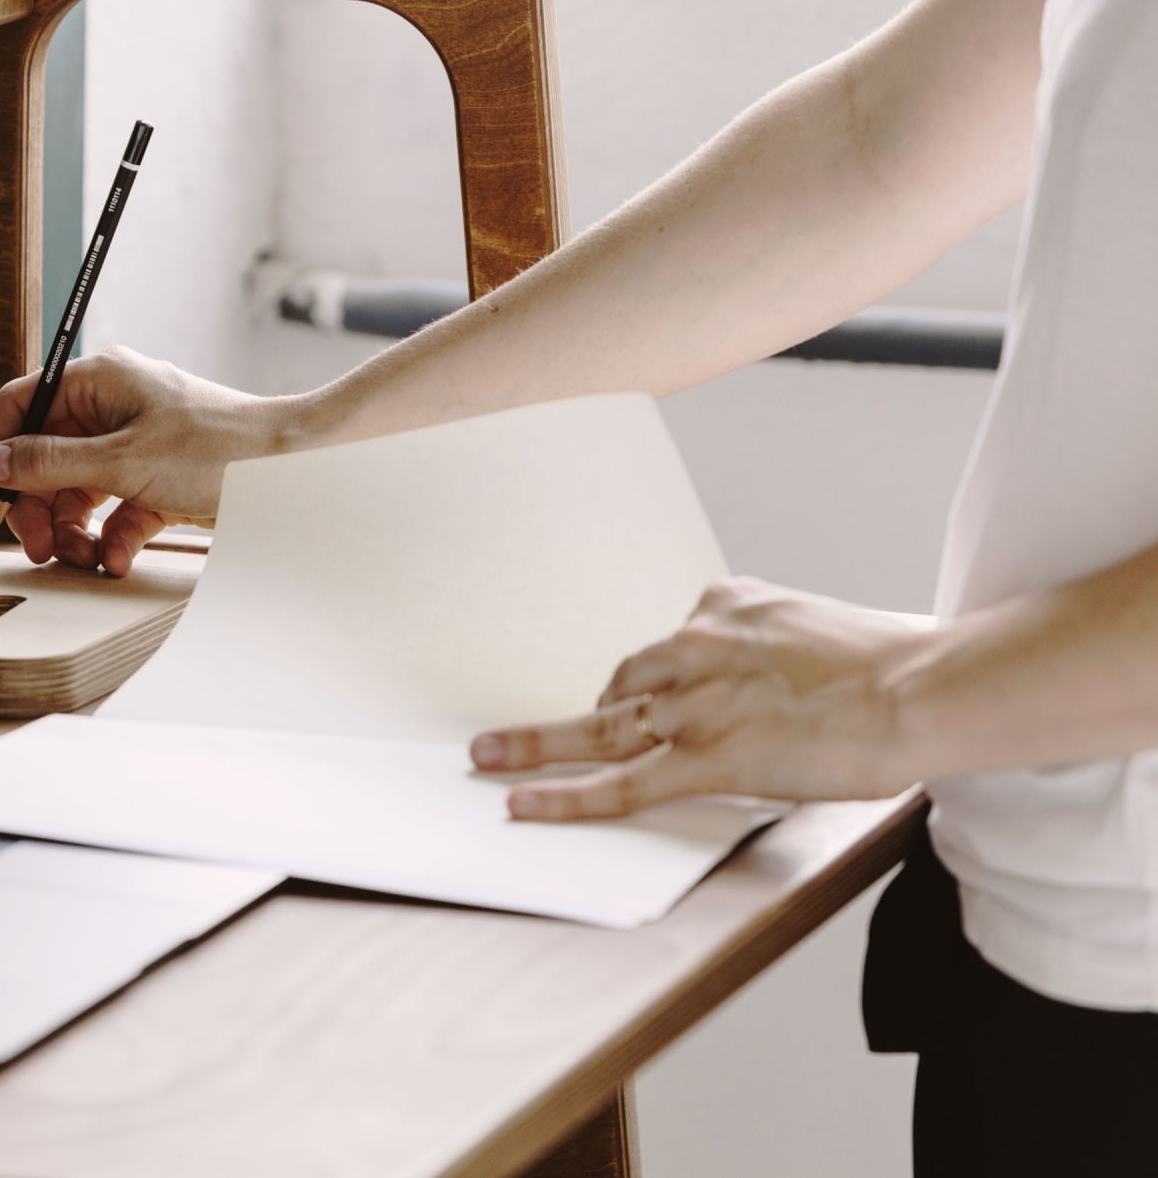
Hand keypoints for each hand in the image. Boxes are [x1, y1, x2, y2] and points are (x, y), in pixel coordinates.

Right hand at [0, 347, 302, 575]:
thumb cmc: (220, 450)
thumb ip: (50, 463)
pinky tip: (116, 558)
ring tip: (80, 558)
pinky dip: (112, 537)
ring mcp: (137, 444)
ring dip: (73, 529)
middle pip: (47, 456)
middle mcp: (114, 407)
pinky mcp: (160, 479)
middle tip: (37, 546)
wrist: (292, 472)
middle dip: (39, 505)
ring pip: (79, 489)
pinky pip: (117, 509)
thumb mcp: (123, 462)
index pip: (23, 405)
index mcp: (101, 381)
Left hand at [470, 578, 932, 819]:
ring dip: (537, 744)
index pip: (669, 643)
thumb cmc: (893, 662)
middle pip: (621, 683)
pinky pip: (619, 783)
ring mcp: (696, 706)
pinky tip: (522, 804)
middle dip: (586, 712)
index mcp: (725, 606)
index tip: (651, 696)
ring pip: (600, 728)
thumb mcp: (818, 623)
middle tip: (523, 734)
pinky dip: (564, 796)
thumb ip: (777, 638)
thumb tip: (782, 656)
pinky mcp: (706, 759)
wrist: (922, 686)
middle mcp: (696, 648)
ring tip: (489, 757)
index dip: (662, 678)